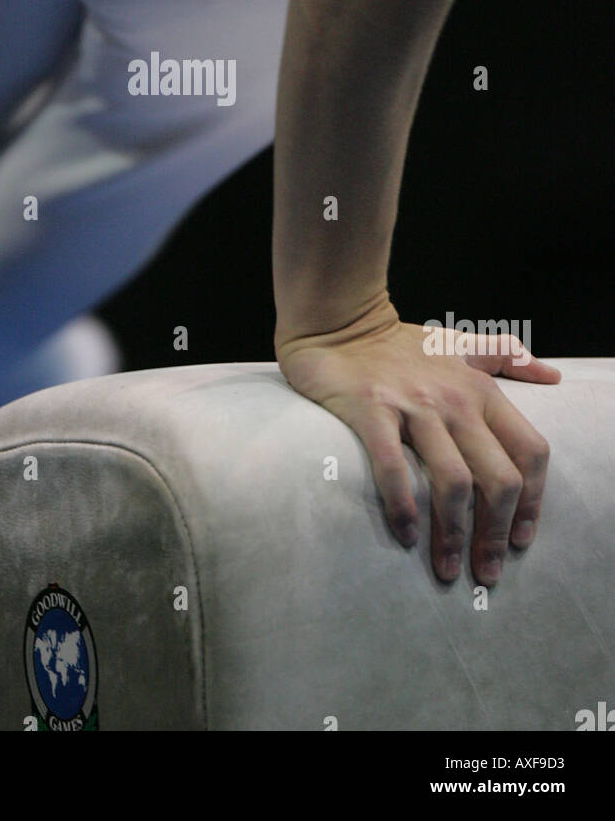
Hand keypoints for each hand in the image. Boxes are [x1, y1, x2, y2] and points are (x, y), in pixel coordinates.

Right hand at [276, 300, 559, 585]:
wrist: (340, 321)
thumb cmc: (399, 342)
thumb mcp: (461, 345)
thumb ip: (507, 357)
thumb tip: (553, 374)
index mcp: (481, 390)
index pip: (530, 452)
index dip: (534, 502)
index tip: (522, 540)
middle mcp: (456, 400)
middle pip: (499, 479)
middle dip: (497, 534)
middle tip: (486, 571)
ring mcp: (415, 405)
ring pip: (453, 482)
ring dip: (454, 535)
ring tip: (448, 568)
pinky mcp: (372, 409)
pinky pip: (393, 467)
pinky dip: (402, 507)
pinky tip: (405, 536)